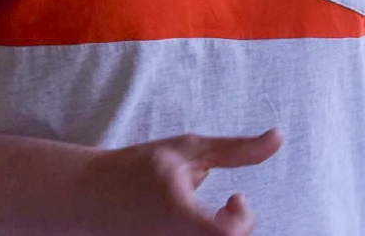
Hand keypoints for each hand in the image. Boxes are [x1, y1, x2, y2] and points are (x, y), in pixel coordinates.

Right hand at [80, 129, 282, 234]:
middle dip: (235, 228)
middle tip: (227, 207)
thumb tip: (279, 137)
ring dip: (218, 232)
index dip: (243, 219)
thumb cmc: (137, 168)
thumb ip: (236, 149)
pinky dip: (202, 235)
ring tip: (209, 216)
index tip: (234, 198)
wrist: (85, 196)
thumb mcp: (187, 149)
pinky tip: (191, 225)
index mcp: (179, 218)